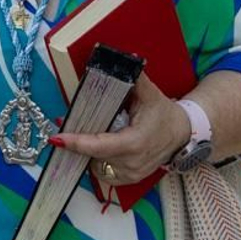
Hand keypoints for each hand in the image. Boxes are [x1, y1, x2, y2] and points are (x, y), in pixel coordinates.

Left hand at [52, 73, 189, 185]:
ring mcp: (131, 174)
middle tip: (66, 129)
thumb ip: (134, 77)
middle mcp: (132, 162)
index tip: (58, 138)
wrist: (181, 134)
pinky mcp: (129, 180)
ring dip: (88, 152)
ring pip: (96, 165)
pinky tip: (99, 148)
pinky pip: (103, 173)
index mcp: (135, 142)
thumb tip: (124, 59)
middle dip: (78, 142)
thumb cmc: (164, 114)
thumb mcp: (150, 93)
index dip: (78, 142)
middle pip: (94, 155)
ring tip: (86, 136)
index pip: (101, 145)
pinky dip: (97, 161)